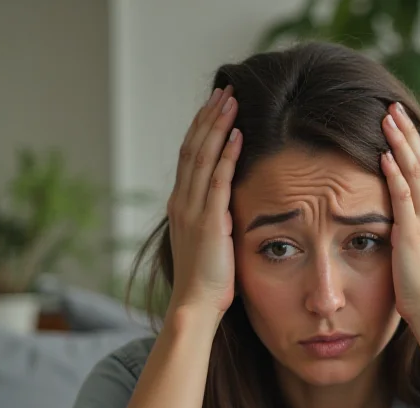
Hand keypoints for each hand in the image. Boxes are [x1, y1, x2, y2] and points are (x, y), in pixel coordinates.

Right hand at [166, 86, 240, 317]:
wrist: (195, 305)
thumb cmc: (207, 279)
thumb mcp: (208, 240)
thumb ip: (214, 216)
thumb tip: (229, 203)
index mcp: (181, 204)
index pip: (190, 156)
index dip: (202, 129)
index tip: (216, 106)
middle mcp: (181, 201)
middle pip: (193, 148)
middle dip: (209, 117)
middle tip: (225, 90)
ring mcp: (192, 210)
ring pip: (202, 157)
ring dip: (217, 126)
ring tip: (231, 101)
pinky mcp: (207, 222)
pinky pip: (217, 181)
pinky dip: (226, 155)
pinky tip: (238, 135)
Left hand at [380, 102, 419, 331]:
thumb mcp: (419, 249)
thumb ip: (410, 227)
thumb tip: (394, 217)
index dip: (411, 142)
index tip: (399, 121)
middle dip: (406, 132)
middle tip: (392, 106)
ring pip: (413, 171)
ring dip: (400, 142)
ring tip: (387, 117)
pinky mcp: (413, 232)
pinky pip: (403, 195)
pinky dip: (393, 173)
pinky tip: (383, 154)